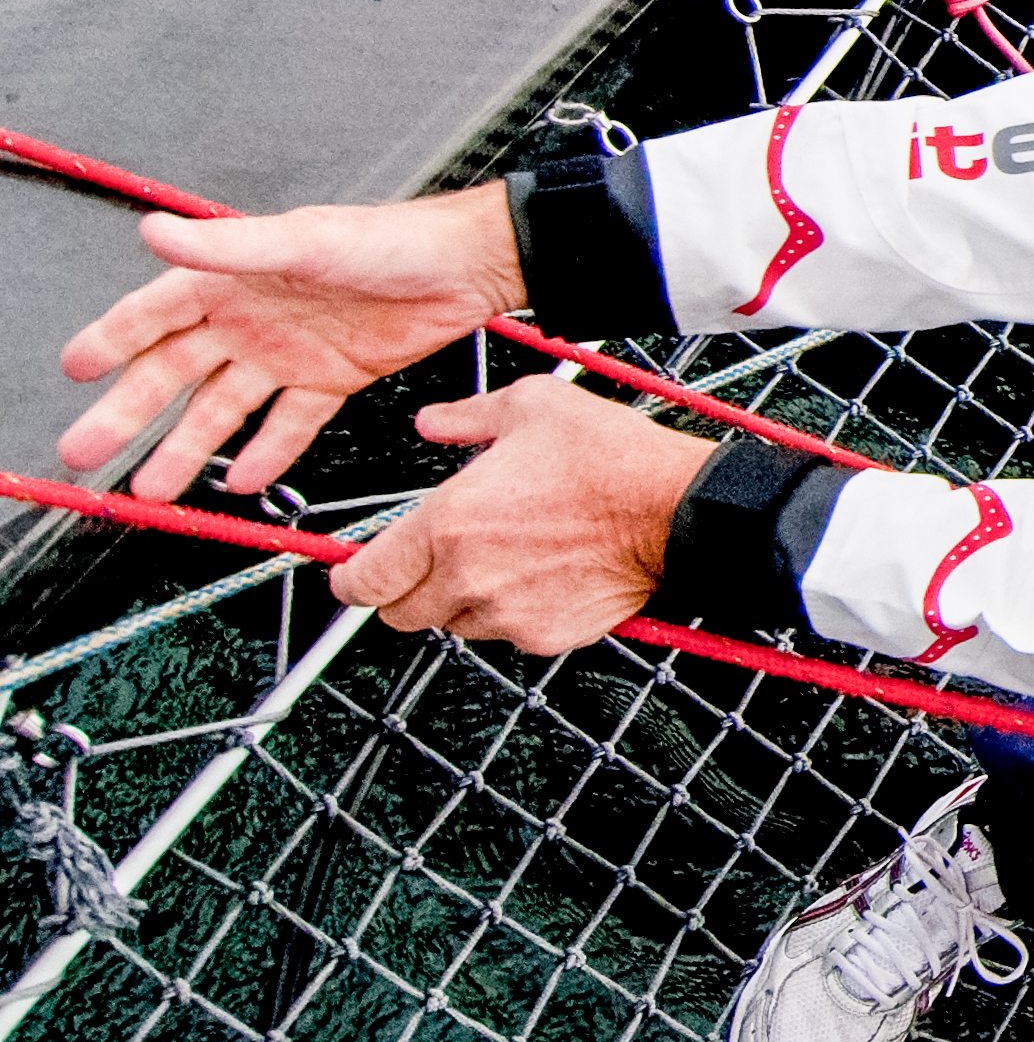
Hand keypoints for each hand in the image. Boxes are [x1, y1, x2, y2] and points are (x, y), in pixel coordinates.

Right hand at [60, 189, 524, 496]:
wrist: (469, 267)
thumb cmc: (392, 239)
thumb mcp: (304, 241)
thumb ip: (227, 245)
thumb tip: (154, 232)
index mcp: (233, 277)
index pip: (152, 314)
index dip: (110, 341)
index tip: (72, 370)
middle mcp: (251, 317)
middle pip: (173, 373)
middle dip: (127, 414)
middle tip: (86, 452)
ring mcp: (287, 352)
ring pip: (221, 410)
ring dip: (186, 449)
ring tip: (153, 487)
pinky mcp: (330, 379)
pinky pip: (287, 424)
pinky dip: (265, 453)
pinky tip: (242, 481)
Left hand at [331, 377, 712, 654]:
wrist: (675, 506)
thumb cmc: (612, 458)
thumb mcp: (532, 406)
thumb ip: (466, 418)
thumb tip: (433, 423)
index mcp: (449, 523)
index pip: (363, 581)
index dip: (352, 579)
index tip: (357, 573)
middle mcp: (469, 575)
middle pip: (401, 613)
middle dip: (409, 590)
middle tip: (437, 561)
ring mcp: (507, 611)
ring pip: (455, 623)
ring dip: (465, 600)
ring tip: (508, 560)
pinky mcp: (545, 635)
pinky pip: (508, 632)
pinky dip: (517, 611)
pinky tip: (545, 574)